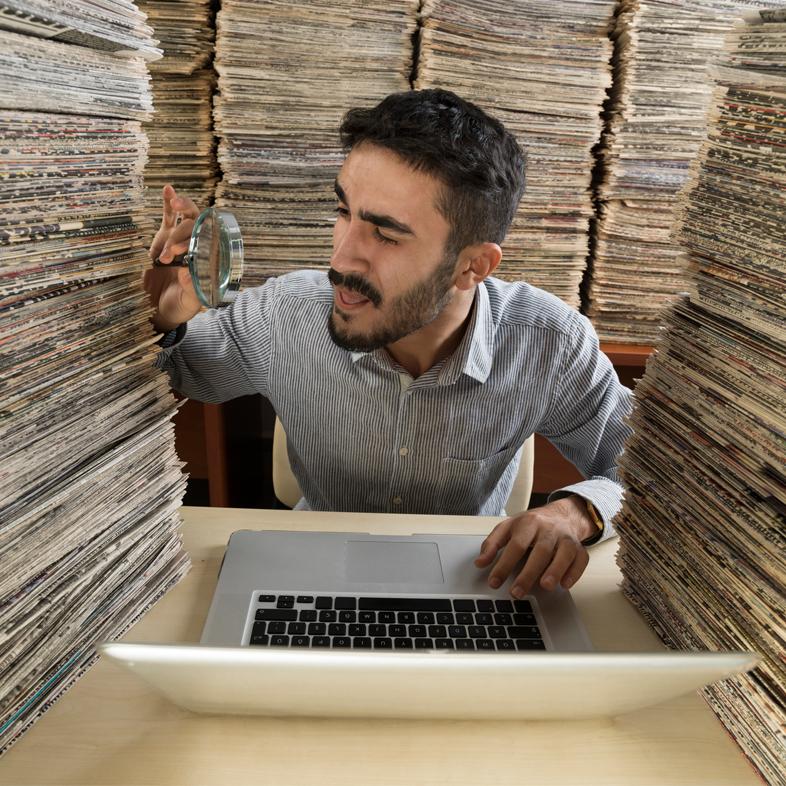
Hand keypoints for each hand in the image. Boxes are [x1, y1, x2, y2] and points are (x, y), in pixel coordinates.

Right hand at [142, 184, 201, 331]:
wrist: (156, 309)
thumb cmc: (178, 307)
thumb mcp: (188, 304)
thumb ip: (191, 291)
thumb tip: (187, 273)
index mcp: (209, 262)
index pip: (213, 245)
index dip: (200, 244)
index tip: (181, 254)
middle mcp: (199, 248)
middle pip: (199, 229)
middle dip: (184, 236)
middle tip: (171, 252)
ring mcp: (182, 240)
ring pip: (186, 219)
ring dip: (182, 210)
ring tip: (174, 206)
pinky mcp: (165, 237)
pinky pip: (169, 217)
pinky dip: (168, 203)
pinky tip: (168, 190)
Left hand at [474, 496, 596, 595]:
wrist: (560, 514)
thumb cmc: (531, 524)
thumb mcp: (508, 528)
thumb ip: (492, 544)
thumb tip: (480, 563)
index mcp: (528, 523)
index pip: (515, 545)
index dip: (504, 565)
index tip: (494, 582)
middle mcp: (548, 529)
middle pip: (540, 551)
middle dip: (528, 573)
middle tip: (517, 592)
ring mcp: (565, 538)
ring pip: (563, 553)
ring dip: (555, 571)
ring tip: (544, 586)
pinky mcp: (579, 548)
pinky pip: (581, 560)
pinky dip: (574, 572)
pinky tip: (565, 584)